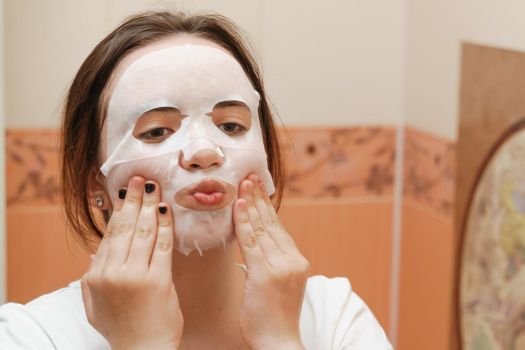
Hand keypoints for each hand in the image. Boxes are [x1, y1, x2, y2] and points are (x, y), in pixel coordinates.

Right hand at [81, 176, 182, 349]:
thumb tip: (93, 254)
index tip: (125, 192)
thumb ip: (90, 279)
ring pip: (143, 231)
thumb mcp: (95, 306)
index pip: (110, 234)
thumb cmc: (122, 329)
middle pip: (125, 227)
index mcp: (97, 276)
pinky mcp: (157, 280)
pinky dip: (165, 226)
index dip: (119, 210)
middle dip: (134, 199)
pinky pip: (162, 245)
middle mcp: (112, 272)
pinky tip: (167, 211)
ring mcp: (135, 275)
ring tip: (154, 188)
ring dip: (150, 206)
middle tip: (141, 178)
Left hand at [233, 174, 308, 349]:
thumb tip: (255, 242)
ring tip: (243, 184)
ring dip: (250, 204)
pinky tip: (239, 205)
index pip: (278, 228)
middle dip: (259, 198)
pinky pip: (251, 243)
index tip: (258, 189)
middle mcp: (293, 260)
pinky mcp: (266, 274)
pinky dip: (244, 222)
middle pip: (272, 223)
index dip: (266, 206)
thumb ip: (271, 261)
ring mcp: (281, 266)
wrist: (279, 342)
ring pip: (261, 228)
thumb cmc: (274, 316)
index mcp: (297, 261)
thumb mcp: (278, 284)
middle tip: (250, 176)